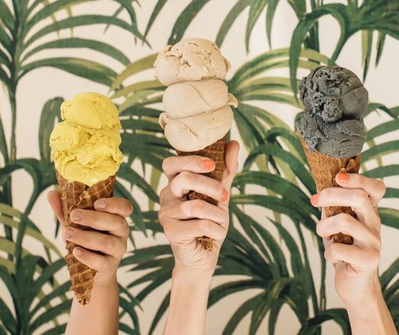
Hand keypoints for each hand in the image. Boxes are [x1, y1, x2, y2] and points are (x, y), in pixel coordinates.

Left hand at [47, 191, 132, 288]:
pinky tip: (75, 251)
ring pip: (108, 242)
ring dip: (86, 237)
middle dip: (94, 218)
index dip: (115, 204)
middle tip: (74, 215)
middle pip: (117, 222)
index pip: (125, 207)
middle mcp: (121, 233)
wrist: (91, 272)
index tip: (97, 203)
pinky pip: (102, 262)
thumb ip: (65, 210)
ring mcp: (118, 250)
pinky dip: (87, 256)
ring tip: (68, 234)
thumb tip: (51, 193)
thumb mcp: (76, 225)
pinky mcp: (110, 266)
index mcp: (116, 218)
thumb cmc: (85, 242)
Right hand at [158, 140, 239, 274]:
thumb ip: (226, 170)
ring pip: (195, 206)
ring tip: (221, 221)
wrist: (203, 255)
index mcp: (175, 183)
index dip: (191, 160)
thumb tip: (233, 143)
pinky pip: (199, 225)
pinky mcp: (170, 232)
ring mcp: (165, 214)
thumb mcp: (220, 194)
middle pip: (183, 179)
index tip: (212, 164)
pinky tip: (215, 234)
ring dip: (217, 214)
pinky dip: (215, 229)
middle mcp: (166, 196)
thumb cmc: (209, 222)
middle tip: (225, 195)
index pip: (171, 163)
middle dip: (210, 185)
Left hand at [311, 172, 384, 304]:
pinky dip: (329, 252)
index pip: (376, 188)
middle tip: (315, 201)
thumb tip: (319, 191)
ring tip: (323, 234)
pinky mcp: (369, 260)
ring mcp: (374, 242)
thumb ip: (333, 208)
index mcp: (370, 212)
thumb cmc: (344, 250)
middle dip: (332, 195)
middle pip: (359, 198)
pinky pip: (339, 249)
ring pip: (345, 221)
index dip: (358, 179)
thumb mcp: (337, 225)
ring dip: (324, 226)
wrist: (355, 284)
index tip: (338, 177)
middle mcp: (375, 223)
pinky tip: (333, 257)